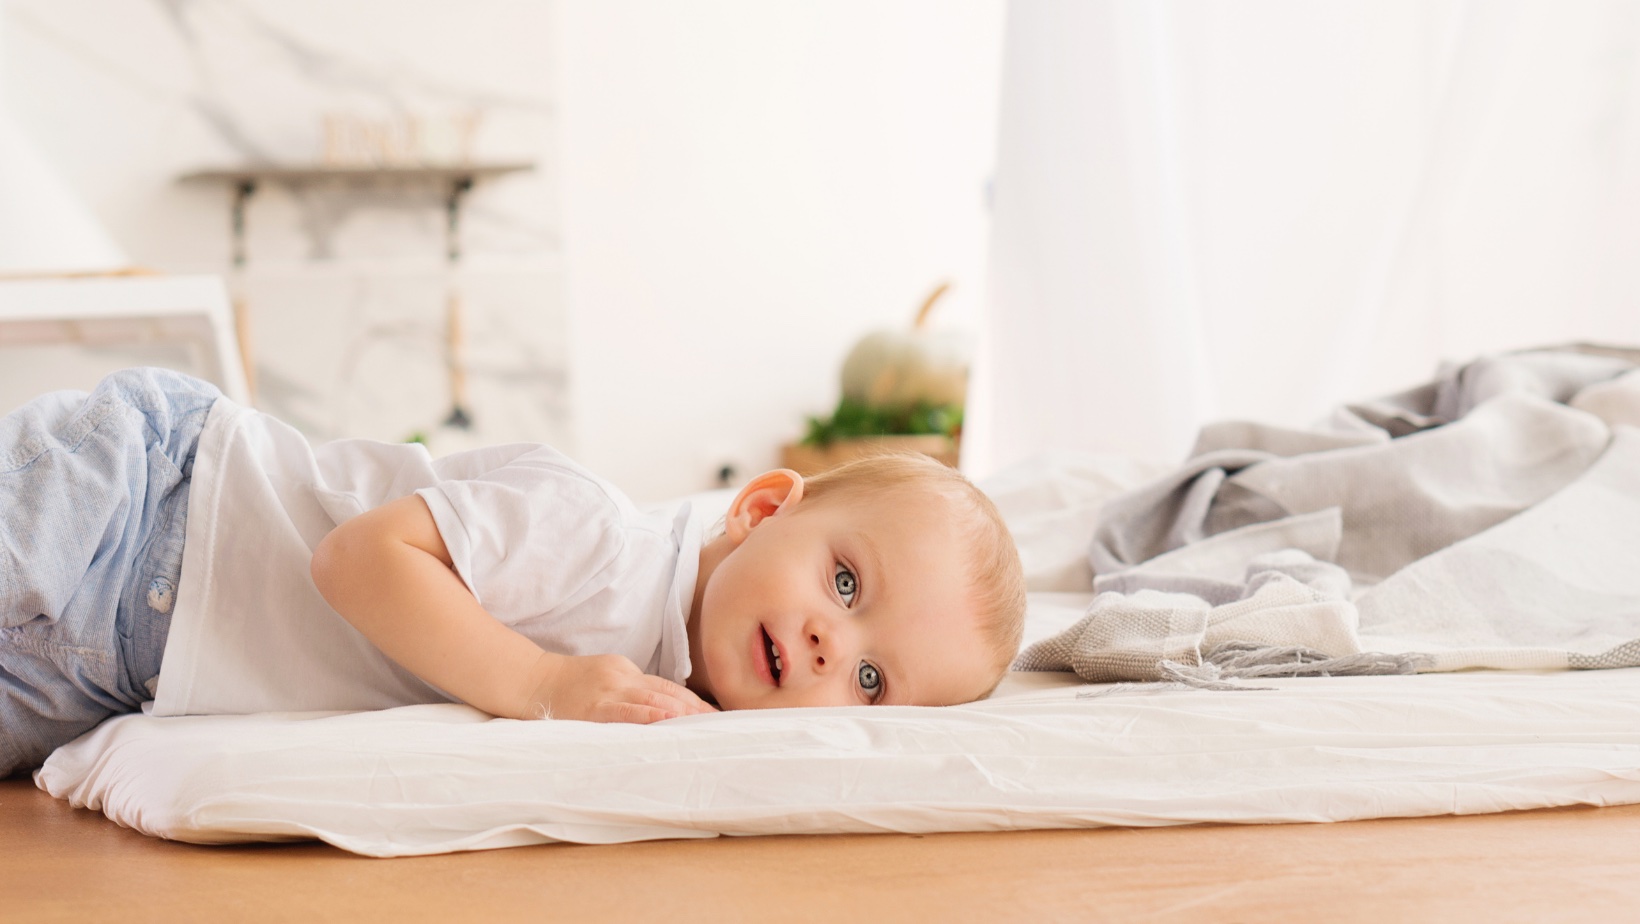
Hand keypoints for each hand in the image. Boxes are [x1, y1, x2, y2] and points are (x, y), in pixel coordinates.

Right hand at [522, 652, 718, 722]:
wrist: (532, 681)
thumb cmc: (569, 685)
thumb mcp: (604, 677)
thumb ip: (630, 690)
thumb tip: (660, 708)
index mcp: (626, 670)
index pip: (670, 686)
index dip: (695, 701)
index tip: (717, 715)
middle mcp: (622, 678)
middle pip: (668, 693)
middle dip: (696, 710)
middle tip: (723, 724)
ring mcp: (608, 691)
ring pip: (653, 701)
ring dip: (680, 715)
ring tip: (704, 727)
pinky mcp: (593, 708)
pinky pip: (625, 713)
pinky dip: (648, 716)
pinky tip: (666, 722)